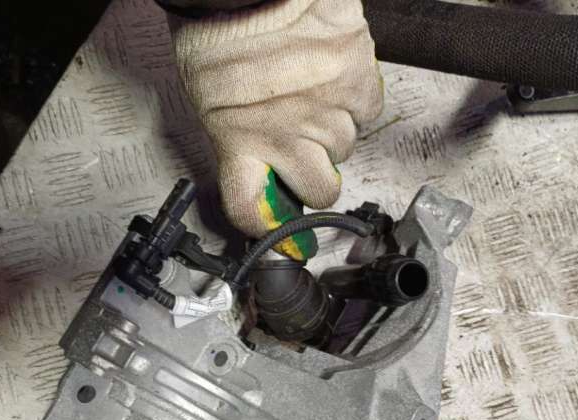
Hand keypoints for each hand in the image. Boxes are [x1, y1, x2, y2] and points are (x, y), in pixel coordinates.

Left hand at [170, 0, 382, 257]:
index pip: (253, 211)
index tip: (281, 239)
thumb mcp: (209, 91)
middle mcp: (286, 136)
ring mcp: (326, 112)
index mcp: (237, 141)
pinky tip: (333, 75)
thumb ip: (237, 134)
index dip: (269, 230)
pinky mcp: (357, 81)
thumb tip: (256, 166)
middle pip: (322, 190)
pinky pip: (368, 108)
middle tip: (305, 151)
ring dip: (333, 127)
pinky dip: (355, 96)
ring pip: (346, 145)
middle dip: (316, 177)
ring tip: (310, 91)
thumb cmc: (219, 22)